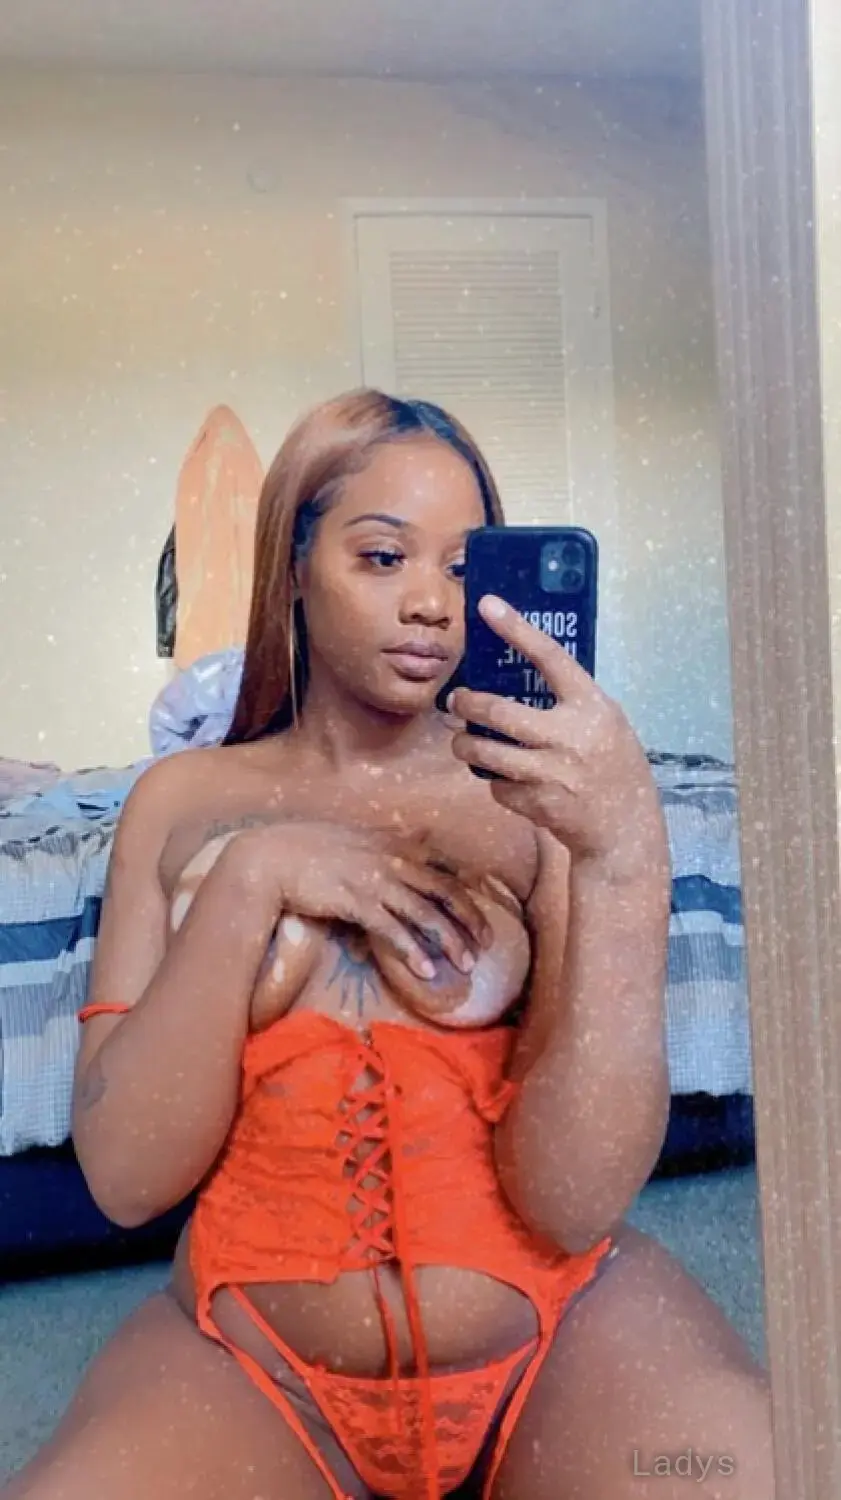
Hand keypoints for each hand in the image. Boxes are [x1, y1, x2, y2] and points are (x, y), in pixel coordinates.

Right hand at [229, 820, 492, 982]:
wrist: (272, 857)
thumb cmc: (312, 850)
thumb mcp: (359, 839)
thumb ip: (389, 845)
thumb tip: (418, 842)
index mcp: (395, 846)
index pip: (445, 871)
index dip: (469, 895)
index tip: (484, 917)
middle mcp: (392, 861)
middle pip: (446, 892)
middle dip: (471, 920)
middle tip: (487, 944)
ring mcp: (375, 882)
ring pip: (426, 913)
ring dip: (450, 941)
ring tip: (466, 964)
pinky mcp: (356, 902)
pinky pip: (393, 931)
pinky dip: (413, 952)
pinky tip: (427, 971)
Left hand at [450, 595, 666, 875]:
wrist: (624, 829)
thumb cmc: (615, 767)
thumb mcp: (606, 723)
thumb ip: (570, 702)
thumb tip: (519, 678)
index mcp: (592, 707)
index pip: (550, 657)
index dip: (517, 629)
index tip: (487, 605)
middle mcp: (568, 737)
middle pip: (497, 711)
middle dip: (467, 704)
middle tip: (457, 700)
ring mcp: (548, 772)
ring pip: (483, 752)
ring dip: (465, 744)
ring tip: (463, 740)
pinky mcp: (533, 803)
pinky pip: (496, 784)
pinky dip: (495, 779)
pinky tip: (507, 778)